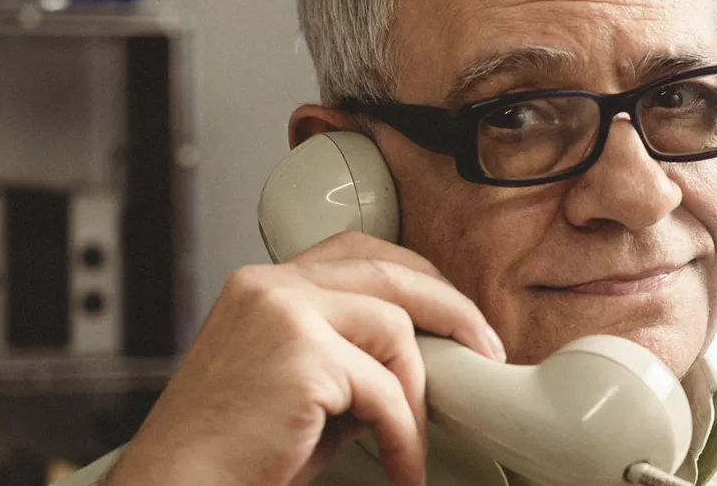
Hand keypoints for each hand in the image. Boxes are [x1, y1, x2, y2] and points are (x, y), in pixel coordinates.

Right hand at [104, 231, 505, 485]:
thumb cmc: (231, 454)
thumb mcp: (297, 387)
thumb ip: (349, 359)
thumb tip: (419, 362)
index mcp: (263, 286)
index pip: (357, 252)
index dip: (416, 277)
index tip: (453, 313)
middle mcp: (270, 286)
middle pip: (388, 270)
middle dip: (450, 308)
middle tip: (484, 348)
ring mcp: (284, 313)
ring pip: (395, 328)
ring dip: (418, 392)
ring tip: (411, 442)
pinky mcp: (302, 355)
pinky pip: (384, 389)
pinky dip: (404, 433)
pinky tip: (400, 465)